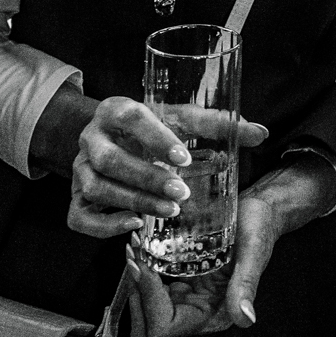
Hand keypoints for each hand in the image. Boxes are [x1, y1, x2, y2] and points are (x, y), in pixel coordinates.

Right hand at [67, 97, 267, 238]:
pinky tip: (134, 226)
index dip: (156, 137)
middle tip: (182, 193)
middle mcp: (91, 138)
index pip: (131, 117)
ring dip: (133, 202)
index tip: (183, 157)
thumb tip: (261, 133)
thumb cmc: (151, 127)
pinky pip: (78, 217)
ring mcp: (79, 170)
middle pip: (110, 159)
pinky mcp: (74, 198)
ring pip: (96, 189)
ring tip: (170, 211)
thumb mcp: (180, 119)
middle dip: (146, 178)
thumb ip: (217, 124)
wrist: (111, 138)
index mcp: (116, 110)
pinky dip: (103, 226)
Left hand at [124, 156, 335, 336]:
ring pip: (145, 310)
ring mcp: (189, 300)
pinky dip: (142, 271)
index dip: (148, 299)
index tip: (143, 263)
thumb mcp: (253, 252)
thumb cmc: (260, 227)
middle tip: (134, 257)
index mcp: (216, 314)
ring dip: (135, 282)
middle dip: (136, 294)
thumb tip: (245, 320)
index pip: (165, 325)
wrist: (263, 210)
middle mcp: (200, 313)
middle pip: (148, 326)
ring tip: (135, 248)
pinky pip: (152, 289)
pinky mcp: (182, 285)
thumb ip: (246, 286)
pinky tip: (142, 246)